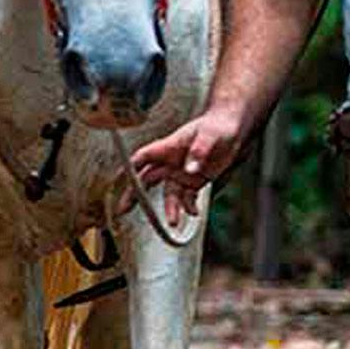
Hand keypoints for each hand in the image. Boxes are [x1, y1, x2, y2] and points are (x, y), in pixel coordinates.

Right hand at [131, 105, 248, 227]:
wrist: (232, 129)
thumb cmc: (217, 126)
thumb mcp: (209, 136)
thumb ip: (199, 152)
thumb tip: (189, 170)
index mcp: (169, 147)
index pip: (143, 157)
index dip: (128, 168)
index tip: (117, 181)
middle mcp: (171, 162)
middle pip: (147, 179)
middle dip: (134, 195)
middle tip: (123, 210)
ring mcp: (182, 173)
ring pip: (169, 193)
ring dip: (169, 208)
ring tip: (173, 223)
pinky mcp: (195, 181)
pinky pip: (188, 197)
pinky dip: (189, 206)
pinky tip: (194, 213)